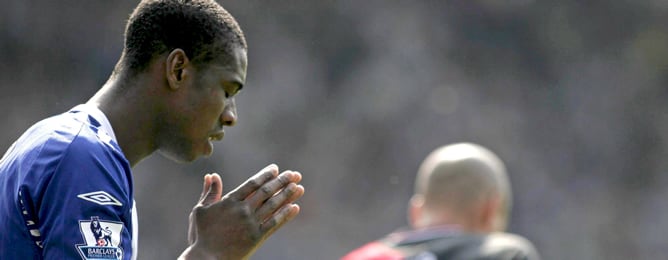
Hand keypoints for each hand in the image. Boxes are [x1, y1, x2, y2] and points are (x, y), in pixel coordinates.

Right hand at [179, 164, 304, 259]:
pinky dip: (285, 215)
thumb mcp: (200, 211)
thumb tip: (213, 175)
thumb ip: (209, 192)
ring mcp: (251, 224)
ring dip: (287, 195)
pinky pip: (274, 223)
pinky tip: (295, 207)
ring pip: (273, 205)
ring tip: (298, 187)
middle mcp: (243, 210)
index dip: (265, 175)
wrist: (207, 259)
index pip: (252, 183)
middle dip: (281, 181)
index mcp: (230, 201)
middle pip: (266, 192)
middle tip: (293, 174)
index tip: (275, 169)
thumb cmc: (201, 235)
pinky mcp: (257, 237)